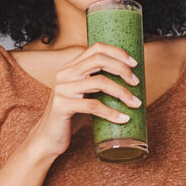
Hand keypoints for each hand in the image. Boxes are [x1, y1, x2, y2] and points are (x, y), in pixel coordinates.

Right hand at [27, 42, 140, 158]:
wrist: (49, 138)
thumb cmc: (72, 116)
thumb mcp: (85, 94)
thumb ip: (99, 84)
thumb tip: (131, 80)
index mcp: (71, 67)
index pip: (96, 48)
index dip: (117, 53)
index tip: (134, 64)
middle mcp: (65, 74)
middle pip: (99, 60)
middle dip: (122, 69)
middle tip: (136, 82)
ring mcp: (62, 89)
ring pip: (99, 82)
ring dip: (122, 92)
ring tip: (135, 103)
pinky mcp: (62, 106)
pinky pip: (93, 105)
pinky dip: (112, 112)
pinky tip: (123, 119)